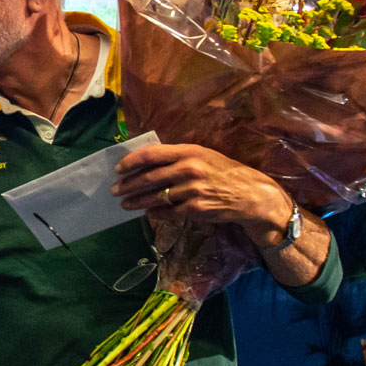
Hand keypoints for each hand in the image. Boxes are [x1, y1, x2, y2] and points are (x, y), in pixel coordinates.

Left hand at [111, 143, 290, 242]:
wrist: (250, 195)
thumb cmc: (223, 172)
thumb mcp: (203, 156)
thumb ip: (177, 157)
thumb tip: (147, 163)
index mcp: (189, 151)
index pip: (151, 155)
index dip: (131, 162)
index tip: (118, 169)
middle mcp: (189, 169)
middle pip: (148, 178)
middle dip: (127, 185)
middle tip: (114, 190)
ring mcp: (192, 190)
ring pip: (155, 197)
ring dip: (136, 201)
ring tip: (125, 204)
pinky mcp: (195, 209)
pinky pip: (168, 212)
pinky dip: (155, 213)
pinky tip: (147, 213)